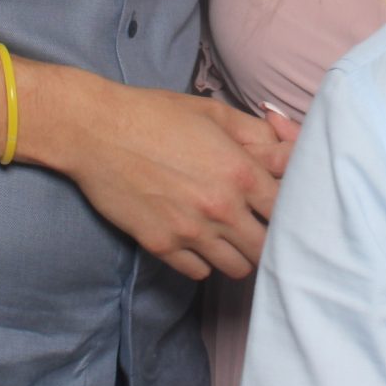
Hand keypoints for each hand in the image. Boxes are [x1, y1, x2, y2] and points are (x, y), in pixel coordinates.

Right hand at [29, 70, 293, 280]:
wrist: (96, 130)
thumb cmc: (155, 114)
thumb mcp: (213, 113)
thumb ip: (257, 136)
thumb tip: (286, 155)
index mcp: (240, 172)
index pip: (288, 208)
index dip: (289, 208)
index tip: (277, 206)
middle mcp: (221, 208)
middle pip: (268, 248)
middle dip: (268, 238)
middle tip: (257, 226)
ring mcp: (190, 232)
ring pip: (238, 268)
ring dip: (238, 254)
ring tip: (229, 237)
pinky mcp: (161, 246)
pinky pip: (199, 272)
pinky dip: (203, 261)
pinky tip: (198, 241)